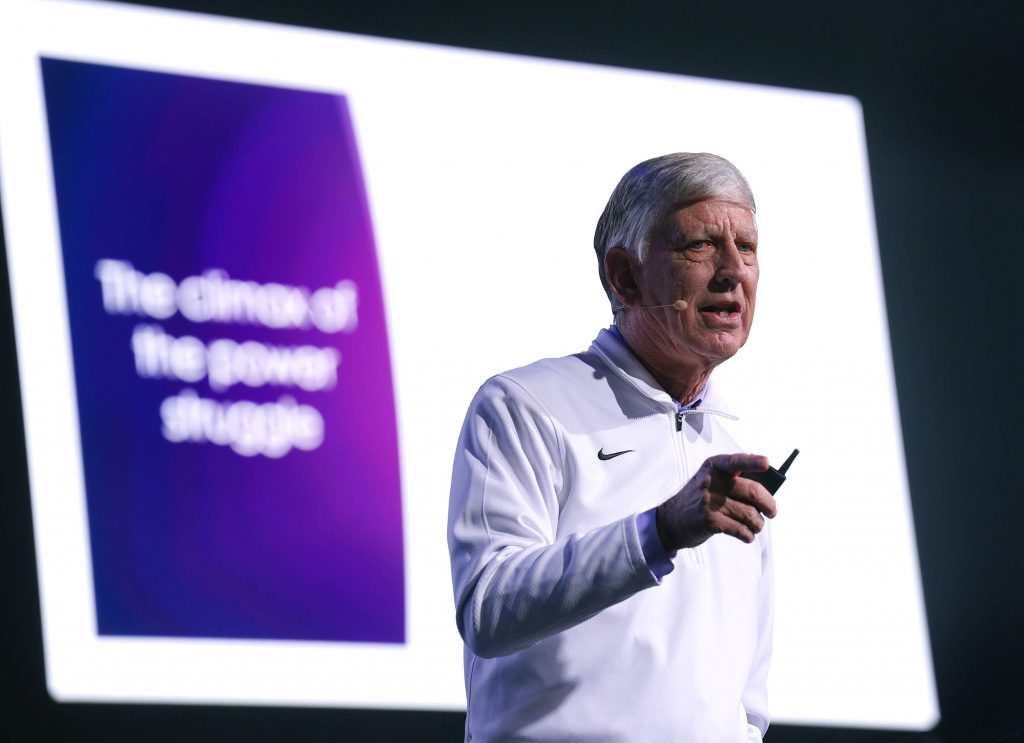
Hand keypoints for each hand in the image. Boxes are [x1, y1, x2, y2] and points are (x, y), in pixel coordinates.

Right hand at [655, 453, 776, 550]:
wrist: (671, 519)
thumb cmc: (699, 499)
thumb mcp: (710, 480)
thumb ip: (733, 480)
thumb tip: (765, 492)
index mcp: (714, 467)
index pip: (735, 461)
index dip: (752, 462)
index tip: (766, 462)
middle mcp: (711, 482)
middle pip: (752, 491)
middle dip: (769, 504)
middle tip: (772, 512)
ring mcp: (710, 502)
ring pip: (750, 514)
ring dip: (758, 524)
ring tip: (756, 525)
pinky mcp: (710, 521)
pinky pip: (741, 529)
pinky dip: (748, 535)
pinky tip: (746, 534)